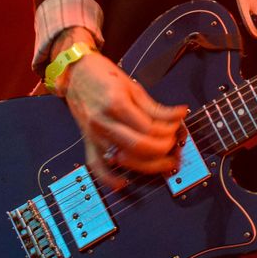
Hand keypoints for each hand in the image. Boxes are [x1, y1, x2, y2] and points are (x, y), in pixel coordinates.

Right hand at [60, 46, 188, 191]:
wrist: (76, 74)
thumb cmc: (104, 76)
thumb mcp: (133, 87)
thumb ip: (156, 107)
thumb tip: (180, 115)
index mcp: (116, 104)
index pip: (149, 128)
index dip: (168, 132)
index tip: (178, 128)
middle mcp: (103, 123)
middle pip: (139, 146)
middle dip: (163, 149)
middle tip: (175, 145)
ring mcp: (94, 136)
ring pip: (124, 160)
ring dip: (148, 165)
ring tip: (165, 162)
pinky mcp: (88, 143)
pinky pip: (97, 166)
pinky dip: (109, 178)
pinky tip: (124, 183)